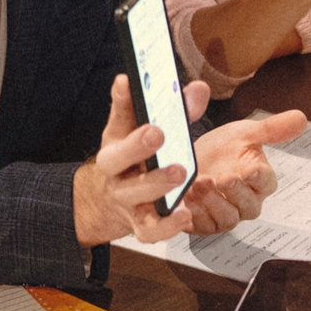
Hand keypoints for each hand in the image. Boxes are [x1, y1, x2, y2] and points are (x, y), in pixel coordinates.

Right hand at [76, 74, 303, 245]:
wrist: (111, 202)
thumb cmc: (137, 160)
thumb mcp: (150, 132)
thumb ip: (177, 112)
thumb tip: (199, 90)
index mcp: (116, 141)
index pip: (117, 116)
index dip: (122, 98)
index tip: (128, 80)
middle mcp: (115, 170)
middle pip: (116, 158)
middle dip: (136, 144)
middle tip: (157, 132)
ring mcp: (125, 199)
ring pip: (133, 194)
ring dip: (155, 183)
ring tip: (179, 173)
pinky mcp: (138, 224)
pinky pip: (149, 229)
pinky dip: (166, 225)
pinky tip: (183, 214)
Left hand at [175, 105, 306, 235]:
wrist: (190, 159)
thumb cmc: (222, 149)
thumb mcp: (245, 134)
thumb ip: (271, 129)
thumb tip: (301, 118)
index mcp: (260, 180)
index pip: (266, 183)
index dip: (259, 178)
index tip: (249, 169)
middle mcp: (246, 202)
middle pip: (250, 206)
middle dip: (236, 192)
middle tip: (222, 177)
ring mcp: (227, 215)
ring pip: (229, 219)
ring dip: (214, 203)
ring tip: (199, 183)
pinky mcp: (206, 224)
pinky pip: (205, 226)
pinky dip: (196, 215)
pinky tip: (187, 201)